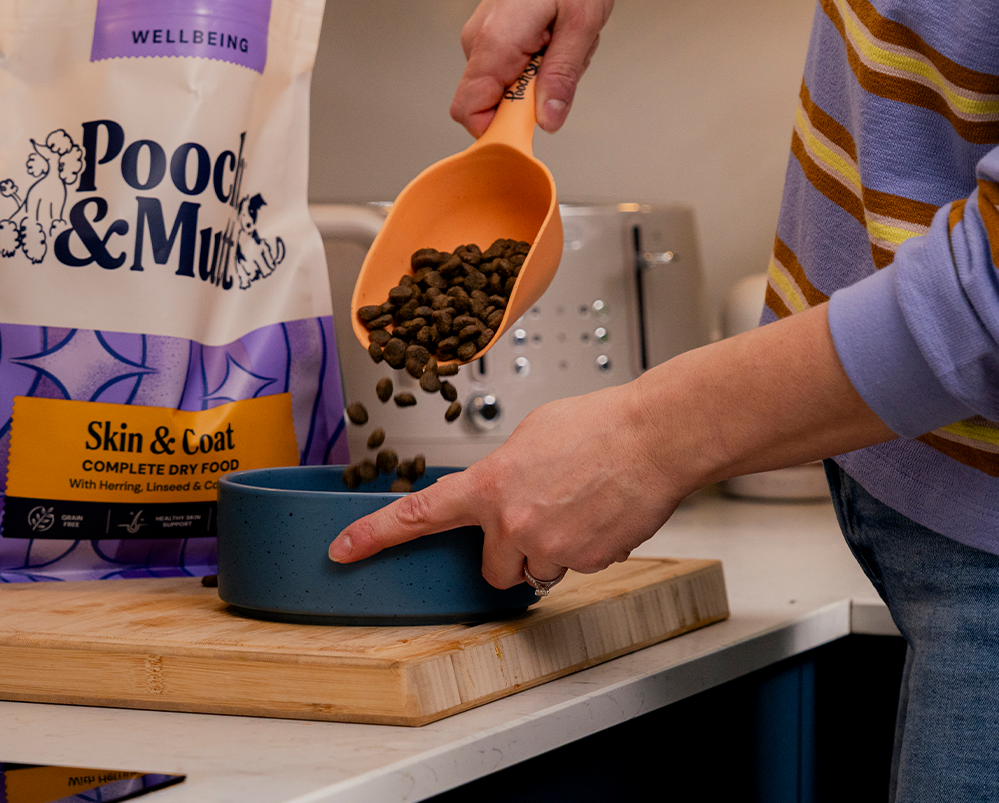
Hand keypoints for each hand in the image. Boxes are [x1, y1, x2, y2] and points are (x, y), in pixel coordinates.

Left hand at [328, 383, 688, 588]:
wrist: (655, 438)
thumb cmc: (600, 426)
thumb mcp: (529, 436)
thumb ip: (501, 472)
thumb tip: (500, 490)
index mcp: (490, 485)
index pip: (417, 516)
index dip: (374, 536)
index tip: (343, 550)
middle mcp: (513, 523)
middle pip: (493, 569)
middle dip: (510, 555)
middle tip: (540, 521)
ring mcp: (550, 548)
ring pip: (537, 573)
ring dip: (551, 553)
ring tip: (580, 510)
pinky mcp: (588, 563)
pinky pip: (577, 567)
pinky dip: (588, 548)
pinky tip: (603, 515)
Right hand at [452, 0, 691, 136]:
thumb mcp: (582, 25)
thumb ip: (562, 78)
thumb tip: (547, 123)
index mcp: (495, 41)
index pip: (469, 112)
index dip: (499, 130)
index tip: (537, 121)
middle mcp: (478, 39)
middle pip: (492, 102)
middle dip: (535, 97)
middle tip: (568, 58)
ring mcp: (483, 33)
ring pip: (508, 83)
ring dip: (543, 74)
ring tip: (567, 34)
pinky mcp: (493, 28)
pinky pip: (512, 64)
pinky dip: (540, 57)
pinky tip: (560, 29)